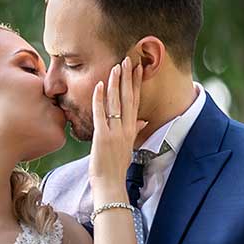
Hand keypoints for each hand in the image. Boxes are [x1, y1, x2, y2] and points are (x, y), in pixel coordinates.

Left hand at [87, 58, 144, 196]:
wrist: (110, 184)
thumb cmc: (116, 167)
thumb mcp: (128, 147)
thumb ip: (134, 131)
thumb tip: (143, 120)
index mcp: (132, 130)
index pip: (135, 102)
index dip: (136, 84)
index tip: (137, 68)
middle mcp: (126, 129)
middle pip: (128, 98)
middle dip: (128, 78)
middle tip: (128, 59)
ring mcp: (115, 132)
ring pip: (117, 103)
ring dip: (116, 83)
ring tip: (116, 66)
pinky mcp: (102, 137)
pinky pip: (101, 113)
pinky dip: (100, 99)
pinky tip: (100, 85)